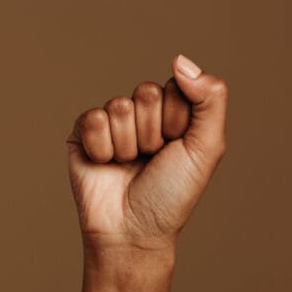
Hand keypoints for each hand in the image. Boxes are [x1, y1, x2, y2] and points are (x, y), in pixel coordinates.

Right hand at [67, 56, 228, 253]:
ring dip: (127, 145)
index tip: (178, 147)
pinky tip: (106, 165)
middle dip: (152, 132)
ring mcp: (111, 123)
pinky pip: (91, 119)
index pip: (174, 87)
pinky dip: (102, 148)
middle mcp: (142, 115)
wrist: (132, 231)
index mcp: (173, 114)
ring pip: (118, 107)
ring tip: (129, 165)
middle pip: (145, 93)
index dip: (178, 120)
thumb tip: (181, 60)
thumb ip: (209, 99)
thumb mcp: (206, 148)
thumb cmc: (172, 195)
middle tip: (152, 159)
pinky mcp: (82, 134)